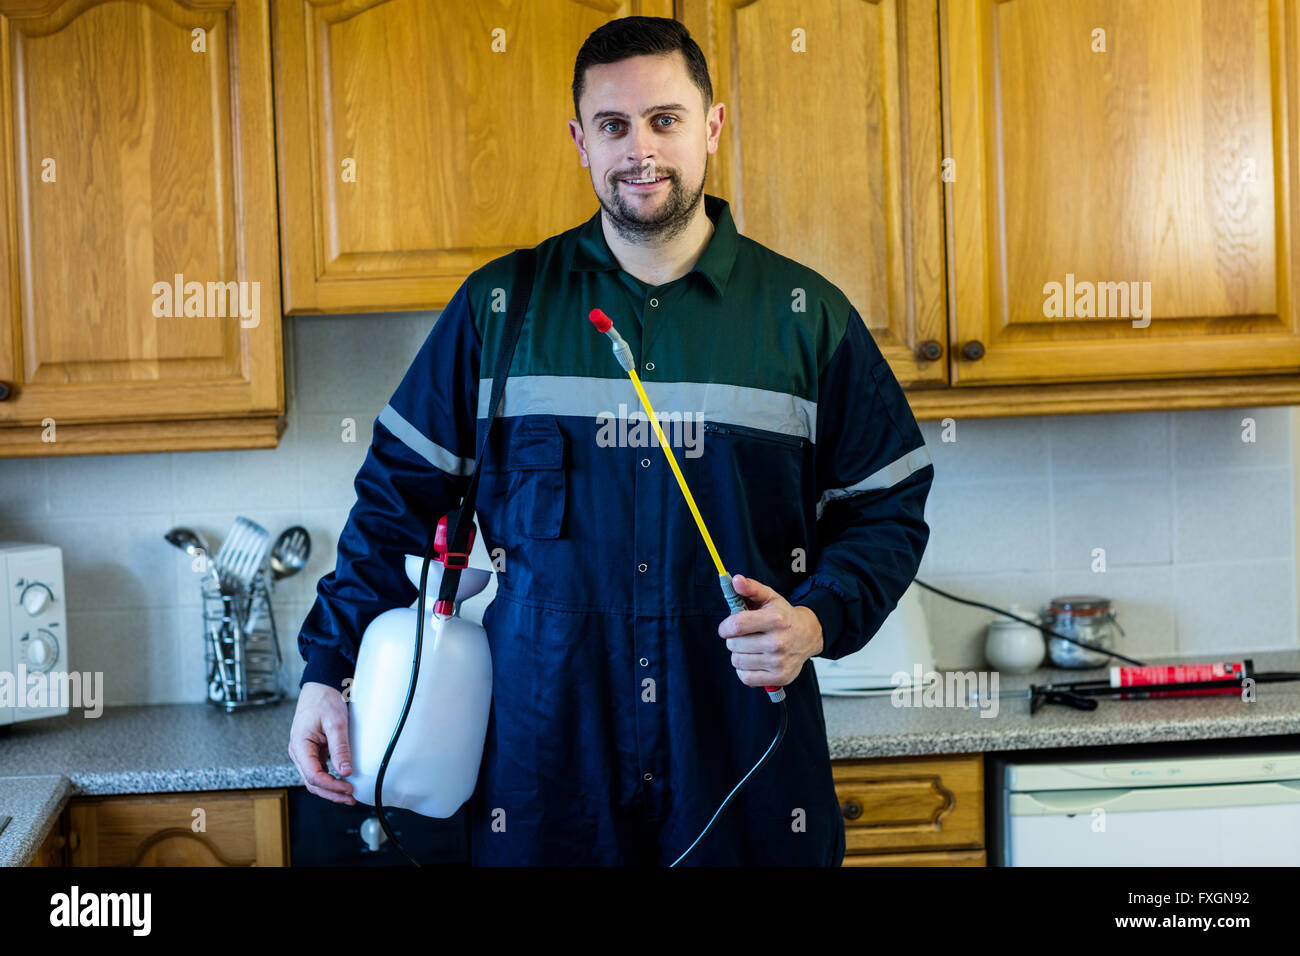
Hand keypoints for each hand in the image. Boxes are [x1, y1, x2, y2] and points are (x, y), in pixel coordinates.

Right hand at [289, 682, 356, 804]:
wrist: (320, 686)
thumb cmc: (324, 700)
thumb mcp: (335, 722)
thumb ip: (340, 747)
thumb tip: (345, 771)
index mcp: (299, 746)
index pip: (313, 775)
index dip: (331, 786)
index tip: (348, 788)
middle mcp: (299, 752)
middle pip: (312, 782)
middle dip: (331, 793)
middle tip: (351, 798)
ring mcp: (305, 752)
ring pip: (315, 778)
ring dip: (331, 789)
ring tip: (349, 795)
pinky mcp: (312, 751)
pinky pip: (319, 770)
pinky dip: (330, 779)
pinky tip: (343, 782)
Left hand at [718, 574, 823, 688]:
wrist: (807, 635)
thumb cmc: (783, 616)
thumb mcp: (770, 598)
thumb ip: (751, 588)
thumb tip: (735, 580)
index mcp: (776, 619)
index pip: (737, 625)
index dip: (725, 627)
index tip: (725, 628)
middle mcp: (778, 642)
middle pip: (734, 645)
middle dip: (733, 639)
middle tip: (743, 636)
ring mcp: (779, 662)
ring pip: (737, 661)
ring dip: (738, 654)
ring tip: (749, 647)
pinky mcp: (779, 677)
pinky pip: (746, 678)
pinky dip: (744, 670)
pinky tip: (753, 660)